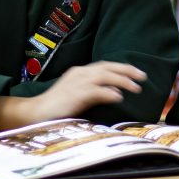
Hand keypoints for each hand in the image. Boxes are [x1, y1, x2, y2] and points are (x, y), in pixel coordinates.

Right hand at [30, 61, 145, 121]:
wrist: (35, 113)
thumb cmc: (57, 107)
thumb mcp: (77, 94)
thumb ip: (93, 91)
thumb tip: (115, 93)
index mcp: (80, 72)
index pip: (105, 65)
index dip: (122, 68)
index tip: (137, 73)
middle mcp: (80, 73)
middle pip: (108, 67)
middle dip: (127, 71)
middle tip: (143, 77)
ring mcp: (77, 83)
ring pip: (105, 77)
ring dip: (123, 81)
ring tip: (136, 88)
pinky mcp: (75, 95)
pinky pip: (96, 91)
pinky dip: (109, 93)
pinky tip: (119, 98)